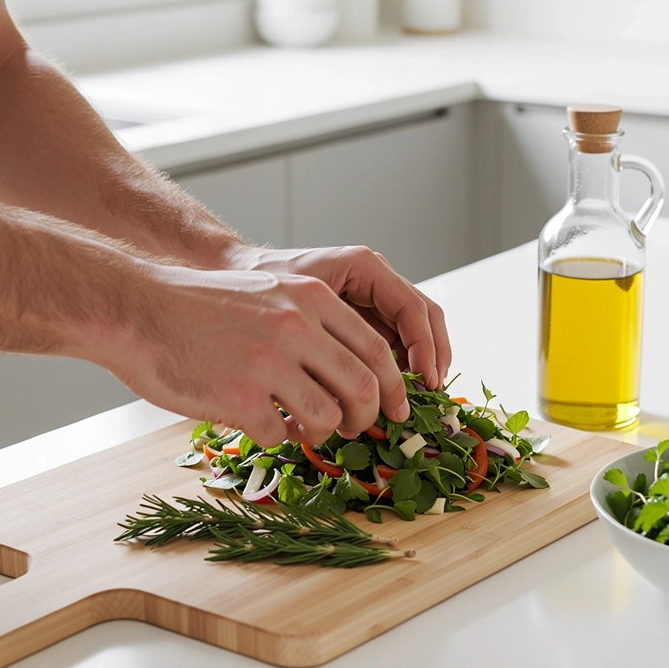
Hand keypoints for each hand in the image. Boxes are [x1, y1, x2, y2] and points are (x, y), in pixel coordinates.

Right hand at [105, 264, 411, 447]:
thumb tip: (360, 375)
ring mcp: (268, 363)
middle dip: (367, 418)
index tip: (397, 409)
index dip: (395, 387)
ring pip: (328, 418)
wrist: (139, 308)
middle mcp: (297, 326)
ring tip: (304, 427)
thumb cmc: (204, 307)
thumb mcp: (271, 294)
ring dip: (323, 432)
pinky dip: (279, 438)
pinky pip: (281, 435)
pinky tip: (264, 425)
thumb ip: (315, 325)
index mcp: (312, 298)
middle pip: (364, 389)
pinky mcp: (239, 397)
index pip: (377, 351)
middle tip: (355, 427)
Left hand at [220, 243, 451, 390]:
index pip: (412, 308)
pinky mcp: (363, 316)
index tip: (424, 382)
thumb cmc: (260, 283)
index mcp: (363, 267)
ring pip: (415, 331)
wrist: (237, 273)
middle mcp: (374, 278)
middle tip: (428, 396)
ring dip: (420, 366)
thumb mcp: (292, 308)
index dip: (425, 348)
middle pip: (424, 317)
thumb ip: (324, 339)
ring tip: (412, 401)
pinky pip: (393, 340)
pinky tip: (390, 396)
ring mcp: (371, 296)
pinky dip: (398, 368)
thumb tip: (352, 385)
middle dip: (431, 359)